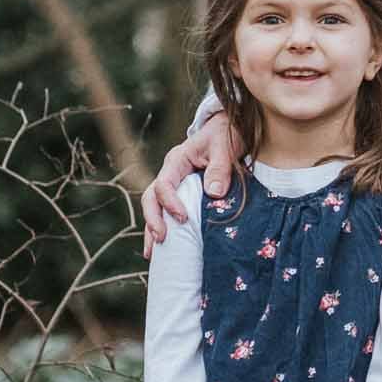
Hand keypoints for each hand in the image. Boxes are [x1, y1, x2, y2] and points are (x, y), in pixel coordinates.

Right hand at [141, 110, 240, 248]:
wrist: (230, 127)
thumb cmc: (226, 134)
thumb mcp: (224, 146)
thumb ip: (220, 168)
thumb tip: (214, 194)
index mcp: (177, 160)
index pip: (164, 184)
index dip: (170, 202)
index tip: (183, 218)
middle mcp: (171, 173)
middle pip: (151, 198)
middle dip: (153, 219)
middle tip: (161, 239)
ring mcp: (175, 184)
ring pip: (155, 208)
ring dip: (152, 229)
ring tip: (153, 254)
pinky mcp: (183, 194)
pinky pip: (168, 212)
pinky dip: (165, 228)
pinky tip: (164, 248)